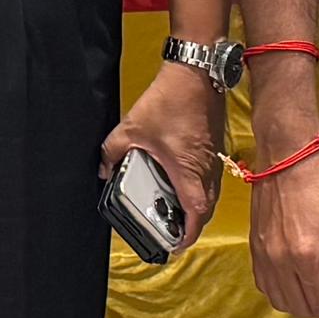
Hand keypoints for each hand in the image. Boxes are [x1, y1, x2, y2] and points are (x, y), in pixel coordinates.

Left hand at [100, 63, 222, 246]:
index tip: (174, 245)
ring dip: (195, 207)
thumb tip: (104, 168)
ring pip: (209, 195)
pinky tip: (179, 183)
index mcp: (188, 171)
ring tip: (174, 212)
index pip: (195, 214)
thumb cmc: (171, 100)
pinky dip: (198, 189)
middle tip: (171, 232)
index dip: (187, 234)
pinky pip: (210, 179)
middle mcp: (206, 170)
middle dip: (190, 225)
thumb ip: (112, 151)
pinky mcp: (214, 148)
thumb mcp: (132, 128)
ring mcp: (213, 159)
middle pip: (205, 209)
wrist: (196, 73)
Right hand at [248, 146, 318, 317]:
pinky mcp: (253, 248)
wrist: (286, 156)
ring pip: (280, 300)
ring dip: (302, 305)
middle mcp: (281, 261)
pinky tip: (297, 281)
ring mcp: (263, 256)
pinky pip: (265, 285)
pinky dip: (282, 293)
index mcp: (308, 256)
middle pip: (301, 307)